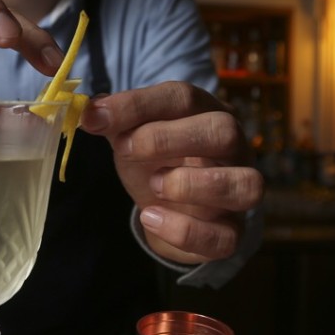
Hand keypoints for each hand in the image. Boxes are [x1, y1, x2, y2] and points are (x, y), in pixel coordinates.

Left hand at [78, 81, 263, 265]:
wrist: (170, 207)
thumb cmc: (156, 159)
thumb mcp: (132, 134)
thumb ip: (113, 120)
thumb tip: (89, 112)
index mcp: (206, 112)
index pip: (182, 97)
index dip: (137, 104)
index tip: (97, 118)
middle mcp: (234, 147)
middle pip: (224, 131)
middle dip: (168, 138)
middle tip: (127, 149)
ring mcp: (239, 189)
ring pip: (246, 184)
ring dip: (192, 184)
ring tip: (154, 185)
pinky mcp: (232, 232)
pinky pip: (226, 237)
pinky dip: (185, 231)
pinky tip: (151, 218)